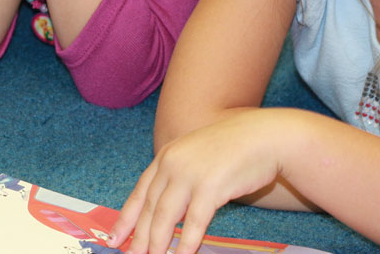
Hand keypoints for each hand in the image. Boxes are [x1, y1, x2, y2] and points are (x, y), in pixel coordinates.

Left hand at [108, 110, 282, 253]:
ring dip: (157, 244)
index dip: (126, 218)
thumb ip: (179, 176)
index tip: (115, 238)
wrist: (264, 136)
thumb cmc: (234, 148)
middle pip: (149, 207)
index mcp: (166, 156)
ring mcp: (190, 174)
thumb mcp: (197, 155)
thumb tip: (167, 208)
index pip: (140, 192)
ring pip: (166, 217)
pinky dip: (186, 242)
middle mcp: (172, 163)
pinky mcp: (211, 187)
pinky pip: (194, 221)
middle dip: (138, 237)